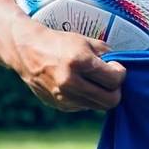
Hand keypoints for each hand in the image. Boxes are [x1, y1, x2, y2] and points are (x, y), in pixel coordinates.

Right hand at [9, 16, 125, 111]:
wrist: (28, 51)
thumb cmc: (61, 43)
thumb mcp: (87, 41)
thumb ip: (108, 56)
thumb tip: (120, 71)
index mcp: (79, 62)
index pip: (114, 80)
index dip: (120, 73)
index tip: (116, 67)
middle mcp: (70, 82)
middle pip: (110, 101)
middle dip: (115, 91)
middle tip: (110, 80)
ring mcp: (63, 97)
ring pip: (98, 107)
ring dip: (101, 95)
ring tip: (95, 82)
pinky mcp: (58, 105)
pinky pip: (83, 107)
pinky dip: (87, 98)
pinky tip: (79, 85)